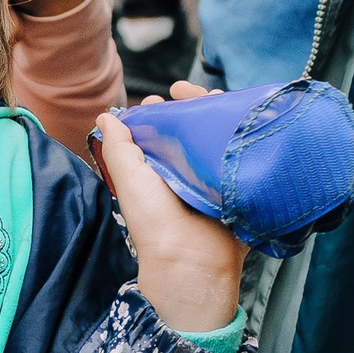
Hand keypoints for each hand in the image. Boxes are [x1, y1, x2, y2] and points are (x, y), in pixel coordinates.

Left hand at [98, 85, 247, 333]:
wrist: (193, 261)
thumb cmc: (155, 222)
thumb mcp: (129, 179)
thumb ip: (118, 147)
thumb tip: (104, 117)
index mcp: (159, 170)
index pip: (162, 131)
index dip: (163, 111)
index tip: (163, 97)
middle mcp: (187, 172)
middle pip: (194, 129)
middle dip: (195, 105)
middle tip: (192, 91)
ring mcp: (215, 178)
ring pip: (220, 137)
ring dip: (223, 115)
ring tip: (220, 98)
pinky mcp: (239, 187)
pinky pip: (245, 155)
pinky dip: (248, 136)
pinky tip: (249, 117)